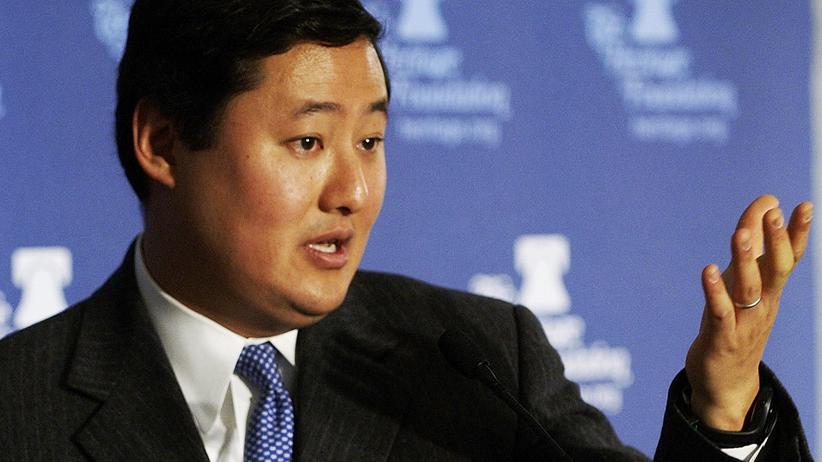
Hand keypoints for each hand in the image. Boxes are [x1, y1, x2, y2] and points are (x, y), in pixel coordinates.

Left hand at [685, 195, 812, 430]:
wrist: (727, 384)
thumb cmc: (734, 325)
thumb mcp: (743, 284)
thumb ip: (752, 248)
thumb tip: (764, 208)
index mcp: (771, 292)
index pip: (789, 259)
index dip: (796, 233)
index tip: (803, 205)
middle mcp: (763, 305)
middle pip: (776, 270)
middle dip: (776, 241)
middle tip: (774, 213)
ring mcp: (744, 322)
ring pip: (749, 288)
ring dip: (745, 260)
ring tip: (740, 233)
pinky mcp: (721, 338)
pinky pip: (719, 312)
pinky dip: (714, 291)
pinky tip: (708, 270)